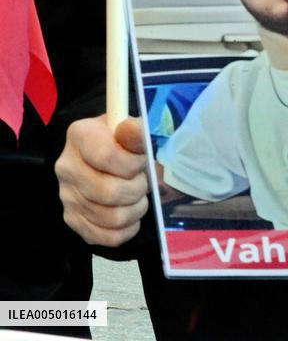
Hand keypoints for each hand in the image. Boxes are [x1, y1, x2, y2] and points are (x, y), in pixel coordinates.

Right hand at [55, 115, 148, 246]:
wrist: (102, 153)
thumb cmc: (120, 140)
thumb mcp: (129, 128)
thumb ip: (134, 130)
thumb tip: (132, 130)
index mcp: (79, 135)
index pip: (108, 157)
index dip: (133, 163)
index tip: (142, 160)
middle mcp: (67, 166)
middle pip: (110, 192)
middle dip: (138, 188)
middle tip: (143, 181)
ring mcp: (67, 196)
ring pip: (112, 218)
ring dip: (136, 209)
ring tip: (138, 196)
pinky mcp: (72, 220)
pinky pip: (107, 237)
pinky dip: (128, 229)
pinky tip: (131, 215)